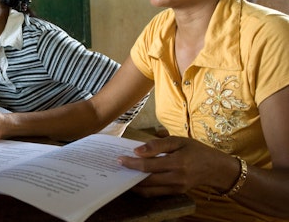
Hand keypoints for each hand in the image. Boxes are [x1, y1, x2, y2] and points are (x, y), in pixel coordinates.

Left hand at [118, 136, 233, 196]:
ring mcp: (176, 188)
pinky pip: (155, 193)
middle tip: (118, 166)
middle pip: (146, 179)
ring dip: (134, 184)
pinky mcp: (176, 193)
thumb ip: (158, 145)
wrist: (216, 168)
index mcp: (177, 163)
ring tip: (124, 174)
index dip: (132, 163)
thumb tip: (138, 150)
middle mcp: (176, 178)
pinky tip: (136, 180)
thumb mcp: (179, 141)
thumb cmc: (196, 150)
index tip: (120, 159)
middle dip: (130, 173)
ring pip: (149, 190)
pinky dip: (143, 188)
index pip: (148, 165)